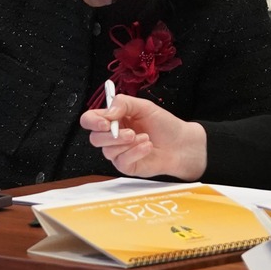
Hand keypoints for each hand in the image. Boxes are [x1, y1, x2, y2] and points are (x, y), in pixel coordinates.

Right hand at [77, 93, 207, 179]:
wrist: (180, 143)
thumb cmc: (163, 125)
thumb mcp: (144, 106)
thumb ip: (123, 103)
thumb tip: (108, 113)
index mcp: (113, 119)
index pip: (90, 120)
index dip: (93, 121)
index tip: (106, 122)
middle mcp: (112, 136)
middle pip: (94, 139)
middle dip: (112, 136)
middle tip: (130, 132)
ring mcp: (118, 152)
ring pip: (107, 151)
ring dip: (127, 143)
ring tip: (145, 137)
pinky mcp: (126, 166)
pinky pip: (121, 161)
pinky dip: (135, 152)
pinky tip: (148, 146)